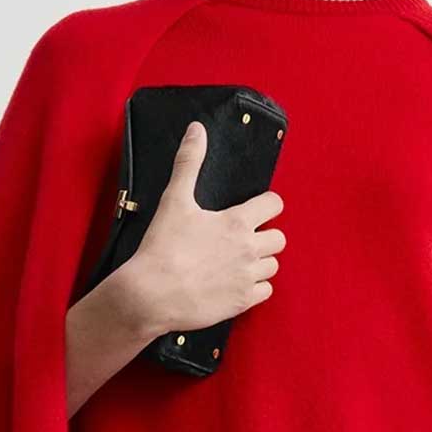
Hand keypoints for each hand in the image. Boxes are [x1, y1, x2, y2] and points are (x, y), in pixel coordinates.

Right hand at [123, 119, 285, 334]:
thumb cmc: (162, 247)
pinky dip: (256, 287)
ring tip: (238, 261)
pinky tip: (237, 282)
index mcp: (237, 222)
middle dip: (265, 235)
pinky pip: (266, 292)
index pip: (274, 205)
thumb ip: (189, 163)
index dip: (267, 204)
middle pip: (279, 238)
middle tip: (243, 238)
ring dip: (261, 262)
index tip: (257, 209)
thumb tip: (197, 130)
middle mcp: (249, 250)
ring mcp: (247, 278)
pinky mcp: (242, 302)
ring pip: (273, 266)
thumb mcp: (174, 200)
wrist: (152, 294)